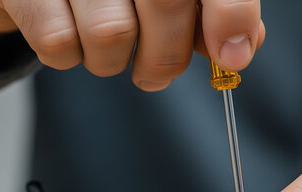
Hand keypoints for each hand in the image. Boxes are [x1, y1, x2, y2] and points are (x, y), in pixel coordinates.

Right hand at [0, 0, 263, 90]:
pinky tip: (72, 37)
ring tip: (107, 49)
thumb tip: (242, 45)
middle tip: (157, 74)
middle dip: (168, 58)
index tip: (232, 58)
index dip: (230, 15)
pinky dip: (72, 58)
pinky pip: (59, 44)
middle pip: (166, 4)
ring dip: (114, 63)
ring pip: (111, 34)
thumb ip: (212, 13)